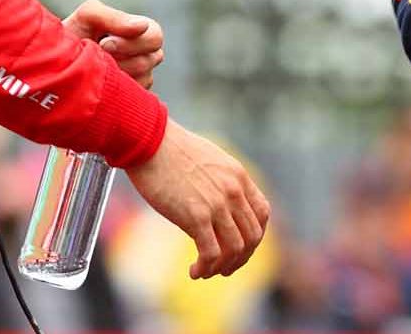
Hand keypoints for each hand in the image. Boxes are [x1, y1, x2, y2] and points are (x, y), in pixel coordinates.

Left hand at [63, 0, 163, 88]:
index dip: (133, 41)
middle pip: (156, 56)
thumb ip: (113, 17)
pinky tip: (100, 83)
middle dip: (126, 56)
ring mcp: (139, 77)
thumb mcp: (87, 17)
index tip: (104, 43)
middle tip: (102, 55)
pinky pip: (135, 95)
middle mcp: (143, 54)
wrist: (53, 66)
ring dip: (119, 72)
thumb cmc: (71, 36)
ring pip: (146, 77)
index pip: (155, 35)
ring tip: (98, 68)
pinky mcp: (132, 98)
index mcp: (137, 32)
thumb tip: (142, 26)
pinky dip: (117, 89)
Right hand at [127, 119, 272, 279]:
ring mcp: (216, 204)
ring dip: (223, 267)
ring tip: (206, 271)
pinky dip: (205, 268)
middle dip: (240, 258)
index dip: (254, 235)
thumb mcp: (207, 159)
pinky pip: (211, 253)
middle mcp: (233, 191)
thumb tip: (213, 205)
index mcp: (238, 175)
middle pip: (252, 236)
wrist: (148, 140)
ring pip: (235, 249)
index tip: (240, 245)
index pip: (262, 213)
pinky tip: (194, 271)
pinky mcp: (196, 216)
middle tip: (223, 266)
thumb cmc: (168, 148)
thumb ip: (219, 181)